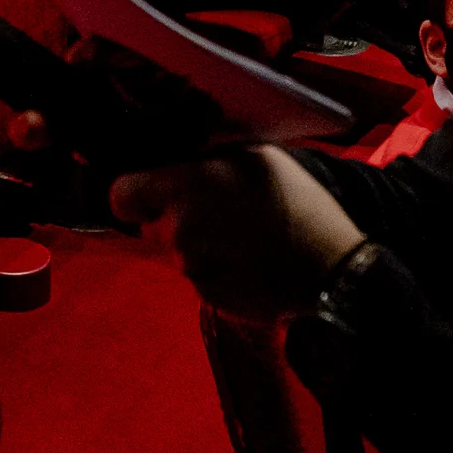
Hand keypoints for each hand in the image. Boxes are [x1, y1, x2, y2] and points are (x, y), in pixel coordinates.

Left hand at [108, 146, 367, 323]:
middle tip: (214, 209)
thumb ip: (211, 156)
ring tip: (240, 234)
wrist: (331, 271)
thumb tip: (186, 155)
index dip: (134, 192)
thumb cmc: (299, 205)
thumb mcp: (258, 157)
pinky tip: (247, 259)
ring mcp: (192, 270)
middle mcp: (178, 232)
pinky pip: (198, 276)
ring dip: (198, 243)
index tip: (151, 190)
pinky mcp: (208, 298)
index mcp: (184, 190)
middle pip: (152, 224)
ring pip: (178, 250)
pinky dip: (215, 268)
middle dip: (173, 217)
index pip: (121, 193)